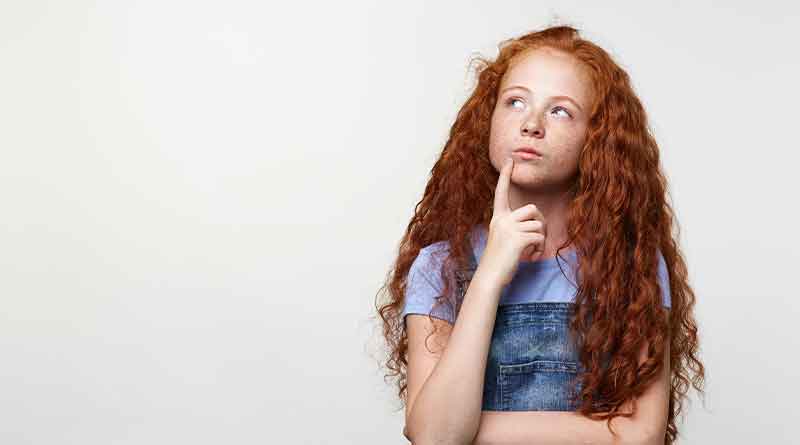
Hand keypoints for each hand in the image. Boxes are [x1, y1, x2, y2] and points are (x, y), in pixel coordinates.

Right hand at [480, 156, 547, 286]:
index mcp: (497, 218)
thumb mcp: (503, 239)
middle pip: (532, 208)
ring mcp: (509, 229)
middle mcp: (502, 220)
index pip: (501, 193)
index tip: (510, 160)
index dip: (506, 176)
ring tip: (531, 250)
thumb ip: (515, 228)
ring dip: (540, 239)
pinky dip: (539, 248)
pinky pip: (539, 237)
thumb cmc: (498, 261)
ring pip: (538, 224)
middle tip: (537, 236)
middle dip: (540, 221)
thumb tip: (538, 228)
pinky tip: (531, 256)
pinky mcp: (518, 239)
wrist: (489, 276)